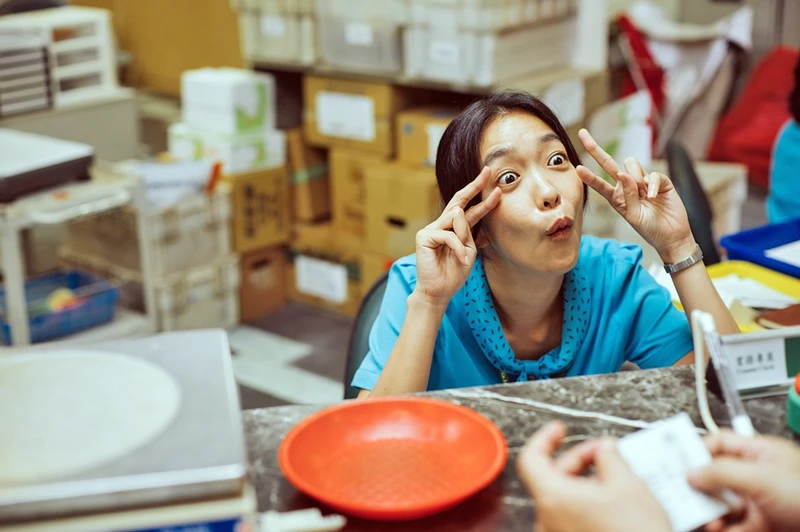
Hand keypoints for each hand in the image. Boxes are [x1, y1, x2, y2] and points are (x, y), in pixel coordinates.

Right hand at [413, 166, 500, 307]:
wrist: (438, 291)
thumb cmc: (453, 274)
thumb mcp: (468, 251)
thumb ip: (468, 233)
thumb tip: (461, 214)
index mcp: (455, 229)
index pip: (470, 209)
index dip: (483, 198)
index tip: (497, 188)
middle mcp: (442, 225)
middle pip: (459, 200)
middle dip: (475, 186)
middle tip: (487, 171)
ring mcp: (431, 229)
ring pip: (456, 216)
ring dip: (464, 236)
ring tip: (463, 254)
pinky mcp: (424, 236)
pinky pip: (449, 234)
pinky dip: (458, 248)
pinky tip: (460, 259)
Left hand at [518, 421, 669, 531]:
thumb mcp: (628, 483)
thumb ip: (610, 456)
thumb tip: (605, 449)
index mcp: (552, 498)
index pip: (531, 458)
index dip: (545, 439)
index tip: (560, 430)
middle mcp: (548, 519)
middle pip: (550, 477)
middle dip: (577, 459)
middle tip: (604, 452)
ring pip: (563, 497)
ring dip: (585, 481)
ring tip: (615, 476)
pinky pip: (571, 515)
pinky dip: (587, 502)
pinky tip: (612, 500)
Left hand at [576, 129, 695, 262]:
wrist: (671, 236)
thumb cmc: (649, 228)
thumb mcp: (633, 215)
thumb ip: (627, 195)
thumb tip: (623, 174)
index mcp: (616, 197)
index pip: (599, 183)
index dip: (589, 176)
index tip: (577, 168)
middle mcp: (627, 186)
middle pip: (609, 163)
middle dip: (595, 149)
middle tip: (582, 134)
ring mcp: (643, 182)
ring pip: (631, 164)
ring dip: (636, 178)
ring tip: (645, 196)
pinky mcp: (660, 181)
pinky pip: (653, 174)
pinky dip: (653, 185)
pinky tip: (653, 197)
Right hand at [688, 431, 799, 531]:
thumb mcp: (762, 478)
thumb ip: (723, 472)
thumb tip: (692, 472)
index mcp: (760, 453)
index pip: (721, 443)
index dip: (699, 450)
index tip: (678, 461)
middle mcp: (756, 476)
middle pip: (716, 475)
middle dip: (699, 485)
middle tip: (683, 491)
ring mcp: (757, 501)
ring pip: (720, 502)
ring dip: (708, 510)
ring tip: (703, 516)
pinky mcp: (759, 525)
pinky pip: (731, 525)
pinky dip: (720, 528)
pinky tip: (718, 528)